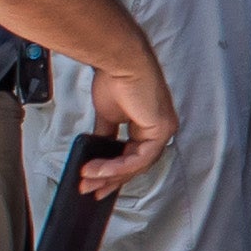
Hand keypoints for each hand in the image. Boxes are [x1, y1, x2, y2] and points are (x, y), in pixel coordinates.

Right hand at [74, 47, 180, 198]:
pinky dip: (115, 167)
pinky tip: (99, 170)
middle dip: (109, 180)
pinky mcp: (160, 130)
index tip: (97, 183)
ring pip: (136, 166)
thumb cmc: (116, 79)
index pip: (134, 157)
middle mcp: (160, 129)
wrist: (120, 62)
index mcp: (149, 125)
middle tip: (90, 189)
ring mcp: (163, 130)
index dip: (114, 173)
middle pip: (135, 165)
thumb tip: (98, 151)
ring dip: (108, 175)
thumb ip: (106, 136)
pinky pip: (138, 160)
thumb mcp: (108, 116)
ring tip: (88, 178)